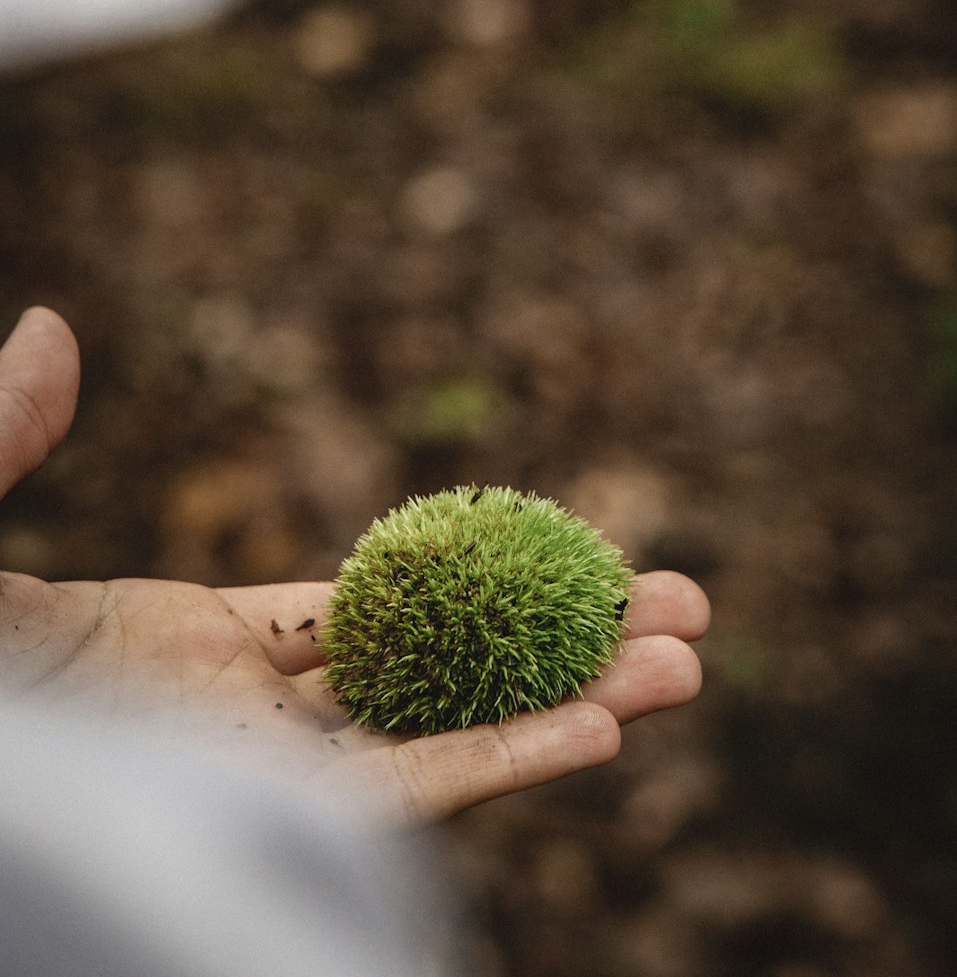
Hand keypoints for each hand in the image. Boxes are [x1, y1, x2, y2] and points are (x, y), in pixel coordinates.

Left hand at [0, 307, 708, 822]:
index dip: (462, 580)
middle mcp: (254, 725)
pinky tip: (610, 723)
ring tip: (694, 660)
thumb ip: (10, 436)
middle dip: (562, 638)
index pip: (361, 614)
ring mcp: (273, 779)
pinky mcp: (282, 824)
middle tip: (677, 603)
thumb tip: (54, 324)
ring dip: (580, 695)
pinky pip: (420, 795)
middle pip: (440, 673)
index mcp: (196, 654)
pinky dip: (518, 760)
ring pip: (455, 733)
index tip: (553, 554)